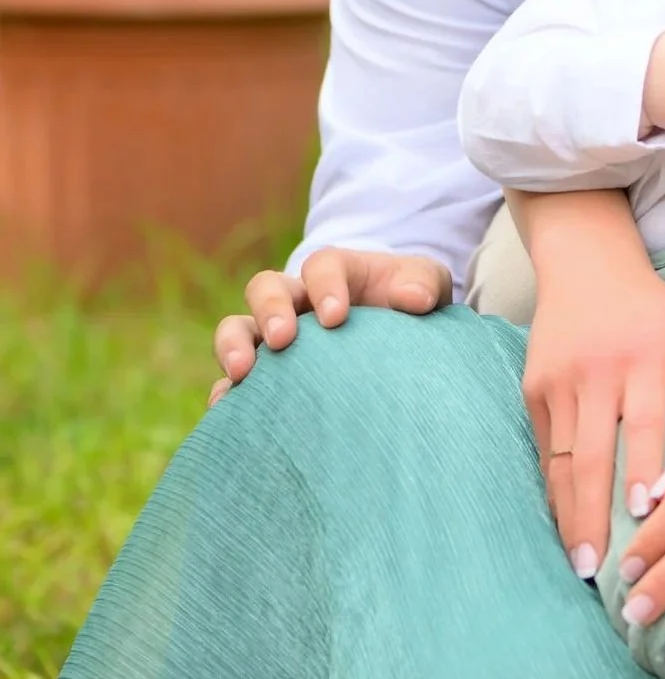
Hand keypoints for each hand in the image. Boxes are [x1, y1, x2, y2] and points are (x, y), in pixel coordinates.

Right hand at [209, 247, 451, 404]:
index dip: (324, 286)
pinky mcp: (265, 375)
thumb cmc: (412, 304)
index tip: (337, 316)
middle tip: (284, 339)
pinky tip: (228, 413)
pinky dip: (224, 393)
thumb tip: (415, 298)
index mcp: (337, 273)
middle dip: (270, 310)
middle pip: (266, 288)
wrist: (401, 340)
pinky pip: (229, 381)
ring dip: (233, 346)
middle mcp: (298, 300)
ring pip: (237, 328)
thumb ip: (423, 284)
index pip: (321, 266)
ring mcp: (275, 336)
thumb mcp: (426, 285)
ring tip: (243, 373)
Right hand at [525, 256, 664, 576]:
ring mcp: (559, 382)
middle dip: (592, 515)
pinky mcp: (534, 388)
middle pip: (589, 455)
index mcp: (642, 359)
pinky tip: (564, 522)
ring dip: (567, 514)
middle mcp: (596, 374)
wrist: (584, 260)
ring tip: (579, 561)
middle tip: (599, 568)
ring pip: (558, 460)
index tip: (644, 517)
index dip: (641, 470)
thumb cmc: (648, 304)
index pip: (641, 423)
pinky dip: (552, 489)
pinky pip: (542, 448)